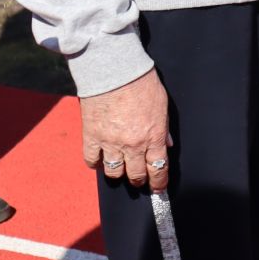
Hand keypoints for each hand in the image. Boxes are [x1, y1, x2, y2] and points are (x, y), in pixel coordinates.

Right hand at [80, 68, 171, 192]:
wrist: (114, 70)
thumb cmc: (142, 83)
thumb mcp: (162, 105)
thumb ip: (164, 128)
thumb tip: (167, 145)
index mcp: (154, 137)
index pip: (158, 169)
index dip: (159, 182)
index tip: (159, 189)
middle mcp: (133, 145)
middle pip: (136, 175)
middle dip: (139, 180)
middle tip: (139, 180)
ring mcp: (110, 142)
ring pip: (114, 172)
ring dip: (118, 174)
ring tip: (120, 171)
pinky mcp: (91, 136)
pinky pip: (92, 160)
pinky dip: (96, 163)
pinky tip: (100, 161)